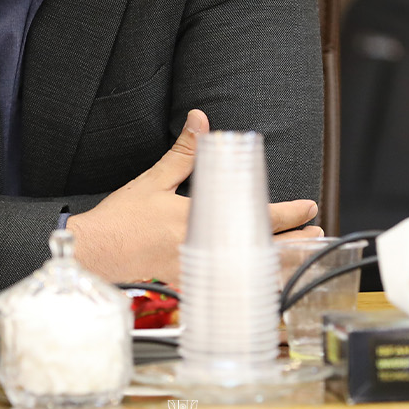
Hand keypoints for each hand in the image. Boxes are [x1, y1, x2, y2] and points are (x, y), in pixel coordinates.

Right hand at [66, 109, 320, 281]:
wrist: (93, 255)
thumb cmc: (120, 221)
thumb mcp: (152, 181)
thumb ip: (183, 153)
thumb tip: (200, 119)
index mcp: (197, 219)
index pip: (254, 215)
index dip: (288, 213)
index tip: (308, 207)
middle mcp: (201, 248)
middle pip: (260, 247)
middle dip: (293, 241)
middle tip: (316, 232)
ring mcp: (196, 272)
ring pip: (248, 272)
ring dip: (278, 264)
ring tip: (300, 257)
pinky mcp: (187, 286)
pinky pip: (227, 288)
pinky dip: (248, 285)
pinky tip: (262, 283)